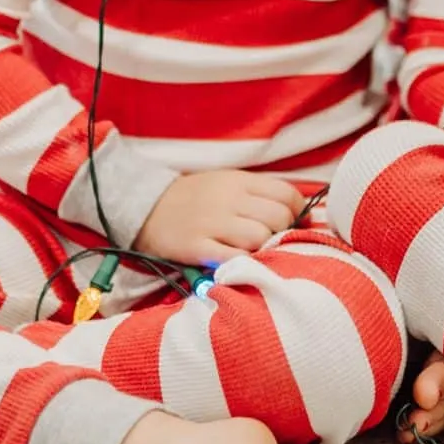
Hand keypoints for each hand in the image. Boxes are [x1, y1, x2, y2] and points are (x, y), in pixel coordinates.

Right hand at [133, 169, 302, 263]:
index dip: (298, 212)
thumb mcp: (227, 183)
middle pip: (278, 218)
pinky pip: (232, 258)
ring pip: (259, 238)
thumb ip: (259, 194)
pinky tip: (236, 262)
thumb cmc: (195, 198)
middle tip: (271, 241)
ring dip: (262, 249)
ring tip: (252, 252)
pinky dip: (240, 262)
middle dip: (282, 233)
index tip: (293, 224)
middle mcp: (229, 199)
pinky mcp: (196, 247)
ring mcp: (212, 223)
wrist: (145, 207)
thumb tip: (298, 211)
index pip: (287, 194)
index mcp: (240, 181)